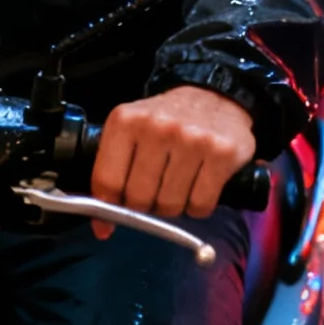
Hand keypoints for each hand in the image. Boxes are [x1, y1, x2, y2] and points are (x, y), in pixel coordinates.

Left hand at [89, 85, 255, 238]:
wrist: (214, 97)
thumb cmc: (166, 121)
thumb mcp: (130, 131)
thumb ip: (111, 172)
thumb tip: (102, 227)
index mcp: (126, 121)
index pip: (107, 180)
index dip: (108, 207)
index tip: (111, 217)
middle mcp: (157, 127)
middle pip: (139, 198)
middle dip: (144, 205)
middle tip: (153, 191)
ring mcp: (192, 139)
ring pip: (170, 205)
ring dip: (172, 205)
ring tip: (177, 184)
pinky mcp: (222, 153)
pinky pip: (200, 205)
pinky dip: (197, 206)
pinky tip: (197, 186)